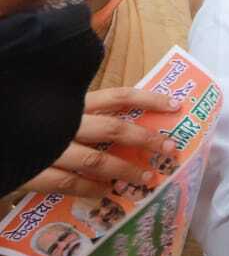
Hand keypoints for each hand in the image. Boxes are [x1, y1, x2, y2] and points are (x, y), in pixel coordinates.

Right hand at [19, 88, 179, 197]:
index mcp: (72, 102)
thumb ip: (83, 97)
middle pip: (113, 128)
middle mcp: (64, 122)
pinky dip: (90, 189)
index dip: (149, 99)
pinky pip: (67, 183)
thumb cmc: (26, 115)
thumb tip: (112, 60)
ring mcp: (49, 147)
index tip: (176, 105)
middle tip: (169, 149)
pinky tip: (107, 194)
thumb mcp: (54, 101)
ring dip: (125, 171)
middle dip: (145, 139)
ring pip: (96, 159)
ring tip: (147, 179)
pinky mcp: (32, 171)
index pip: (118, 96)